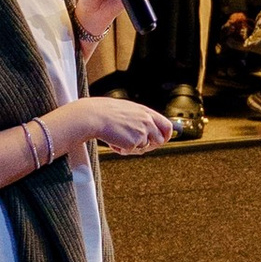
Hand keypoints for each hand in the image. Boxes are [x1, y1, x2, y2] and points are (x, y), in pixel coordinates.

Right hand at [55, 96, 169, 153]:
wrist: (94, 117)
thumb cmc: (106, 112)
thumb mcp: (128, 110)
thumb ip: (140, 118)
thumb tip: (146, 128)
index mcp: (146, 112)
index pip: (167, 125)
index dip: (166, 135)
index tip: (163, 140)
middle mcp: (147, 122)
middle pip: (160, 140)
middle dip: (151, 145)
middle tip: (137, 144)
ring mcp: (142, 133)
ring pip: (144, 147)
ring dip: (133, 147)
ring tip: (119, 138)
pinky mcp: (134, 143)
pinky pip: (131, 151)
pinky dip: (122, 149)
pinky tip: (114, 141)